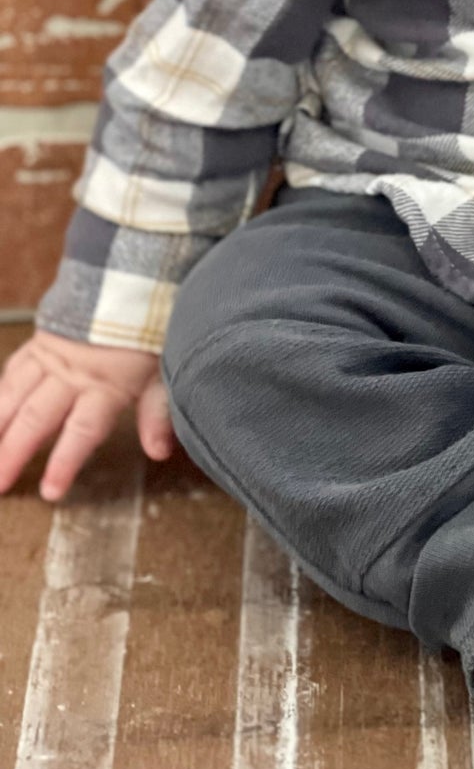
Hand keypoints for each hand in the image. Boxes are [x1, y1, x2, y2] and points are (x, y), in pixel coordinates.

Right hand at [0, 328, 173, 502]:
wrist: (133, 277)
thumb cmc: (151, 328)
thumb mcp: (164, 370)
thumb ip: (157, 412)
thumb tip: (159, 452)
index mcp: (106, 384)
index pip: (82, 431)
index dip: (65, 462)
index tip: (50, 492)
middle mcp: (72, 373)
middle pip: (36, 419)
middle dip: (12, 454)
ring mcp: (50, 357)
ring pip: (13, 396)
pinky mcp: (39, 342)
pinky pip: (11, 370)